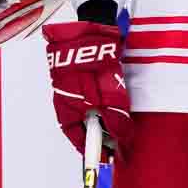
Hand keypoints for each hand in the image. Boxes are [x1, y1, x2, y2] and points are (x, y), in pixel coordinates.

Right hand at [41, 20, 131, 156]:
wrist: (90, 32)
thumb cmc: (92, 66)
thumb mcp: (108, 99)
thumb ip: (114, 121)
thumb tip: (122, 140)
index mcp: (66, 109)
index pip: (76, 136)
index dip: (91, 148)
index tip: (105, 155)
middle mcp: (66, 99)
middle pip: (84, 123)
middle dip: (101, 132)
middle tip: (119, 137)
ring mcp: (73, 85)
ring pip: (90, 108)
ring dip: (104, 114)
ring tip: (120, 116)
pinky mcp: (82, 73)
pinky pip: (93, 93)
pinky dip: (104, 99)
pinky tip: (116, 96)